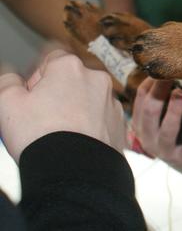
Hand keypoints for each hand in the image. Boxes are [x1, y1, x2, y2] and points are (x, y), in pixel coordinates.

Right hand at [0, 50, 125, 161]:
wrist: (75, 172)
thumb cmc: (41, 136)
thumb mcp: (7, 104)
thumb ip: (7, 83)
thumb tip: (12, 80)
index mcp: (70, 67)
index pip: (51, 60)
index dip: (37, 78)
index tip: (30, 97)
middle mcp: (96, 79)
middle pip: (72, 80)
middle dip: (57, 94)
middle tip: (42, 118)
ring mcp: (111, 102)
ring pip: (88, 100)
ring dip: (75, 110)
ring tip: (59, 133)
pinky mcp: (120, 124)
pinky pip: (101, 119)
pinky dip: (90, 126)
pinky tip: (76, 142)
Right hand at [131, 78, 181, 178]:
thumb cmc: (176, 134)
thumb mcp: (163, 118)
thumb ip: (161, 98)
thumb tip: (166, 69)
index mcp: (142, 125)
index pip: (141, 100)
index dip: (151, 82)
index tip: (163, 67)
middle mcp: (149, 138)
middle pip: (149, 112)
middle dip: (158, 92)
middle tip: (170, 75)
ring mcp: (165, 151)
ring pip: (167, 130)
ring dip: (174, 110)